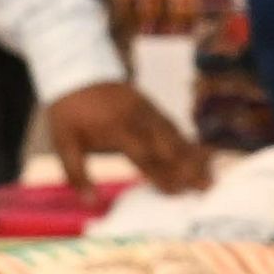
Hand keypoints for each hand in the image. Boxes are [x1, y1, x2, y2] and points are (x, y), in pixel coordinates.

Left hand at [43, 77, 213, 192]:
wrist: (76, 71)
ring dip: (193, 155)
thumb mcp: (63, 142)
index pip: (144, 155)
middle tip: (207, 187)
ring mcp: (146, 110)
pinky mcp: (150, 104)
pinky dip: (186, 140)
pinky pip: (172, 124)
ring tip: (210, 174)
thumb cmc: (69, 112)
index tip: (176, 192)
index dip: (161, 174)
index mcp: (116, 129)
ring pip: (175, 134)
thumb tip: (89, 202)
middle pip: (168, 146)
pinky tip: (198, 153)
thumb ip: (76, 173)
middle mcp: (137, 119)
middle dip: (188, 167)